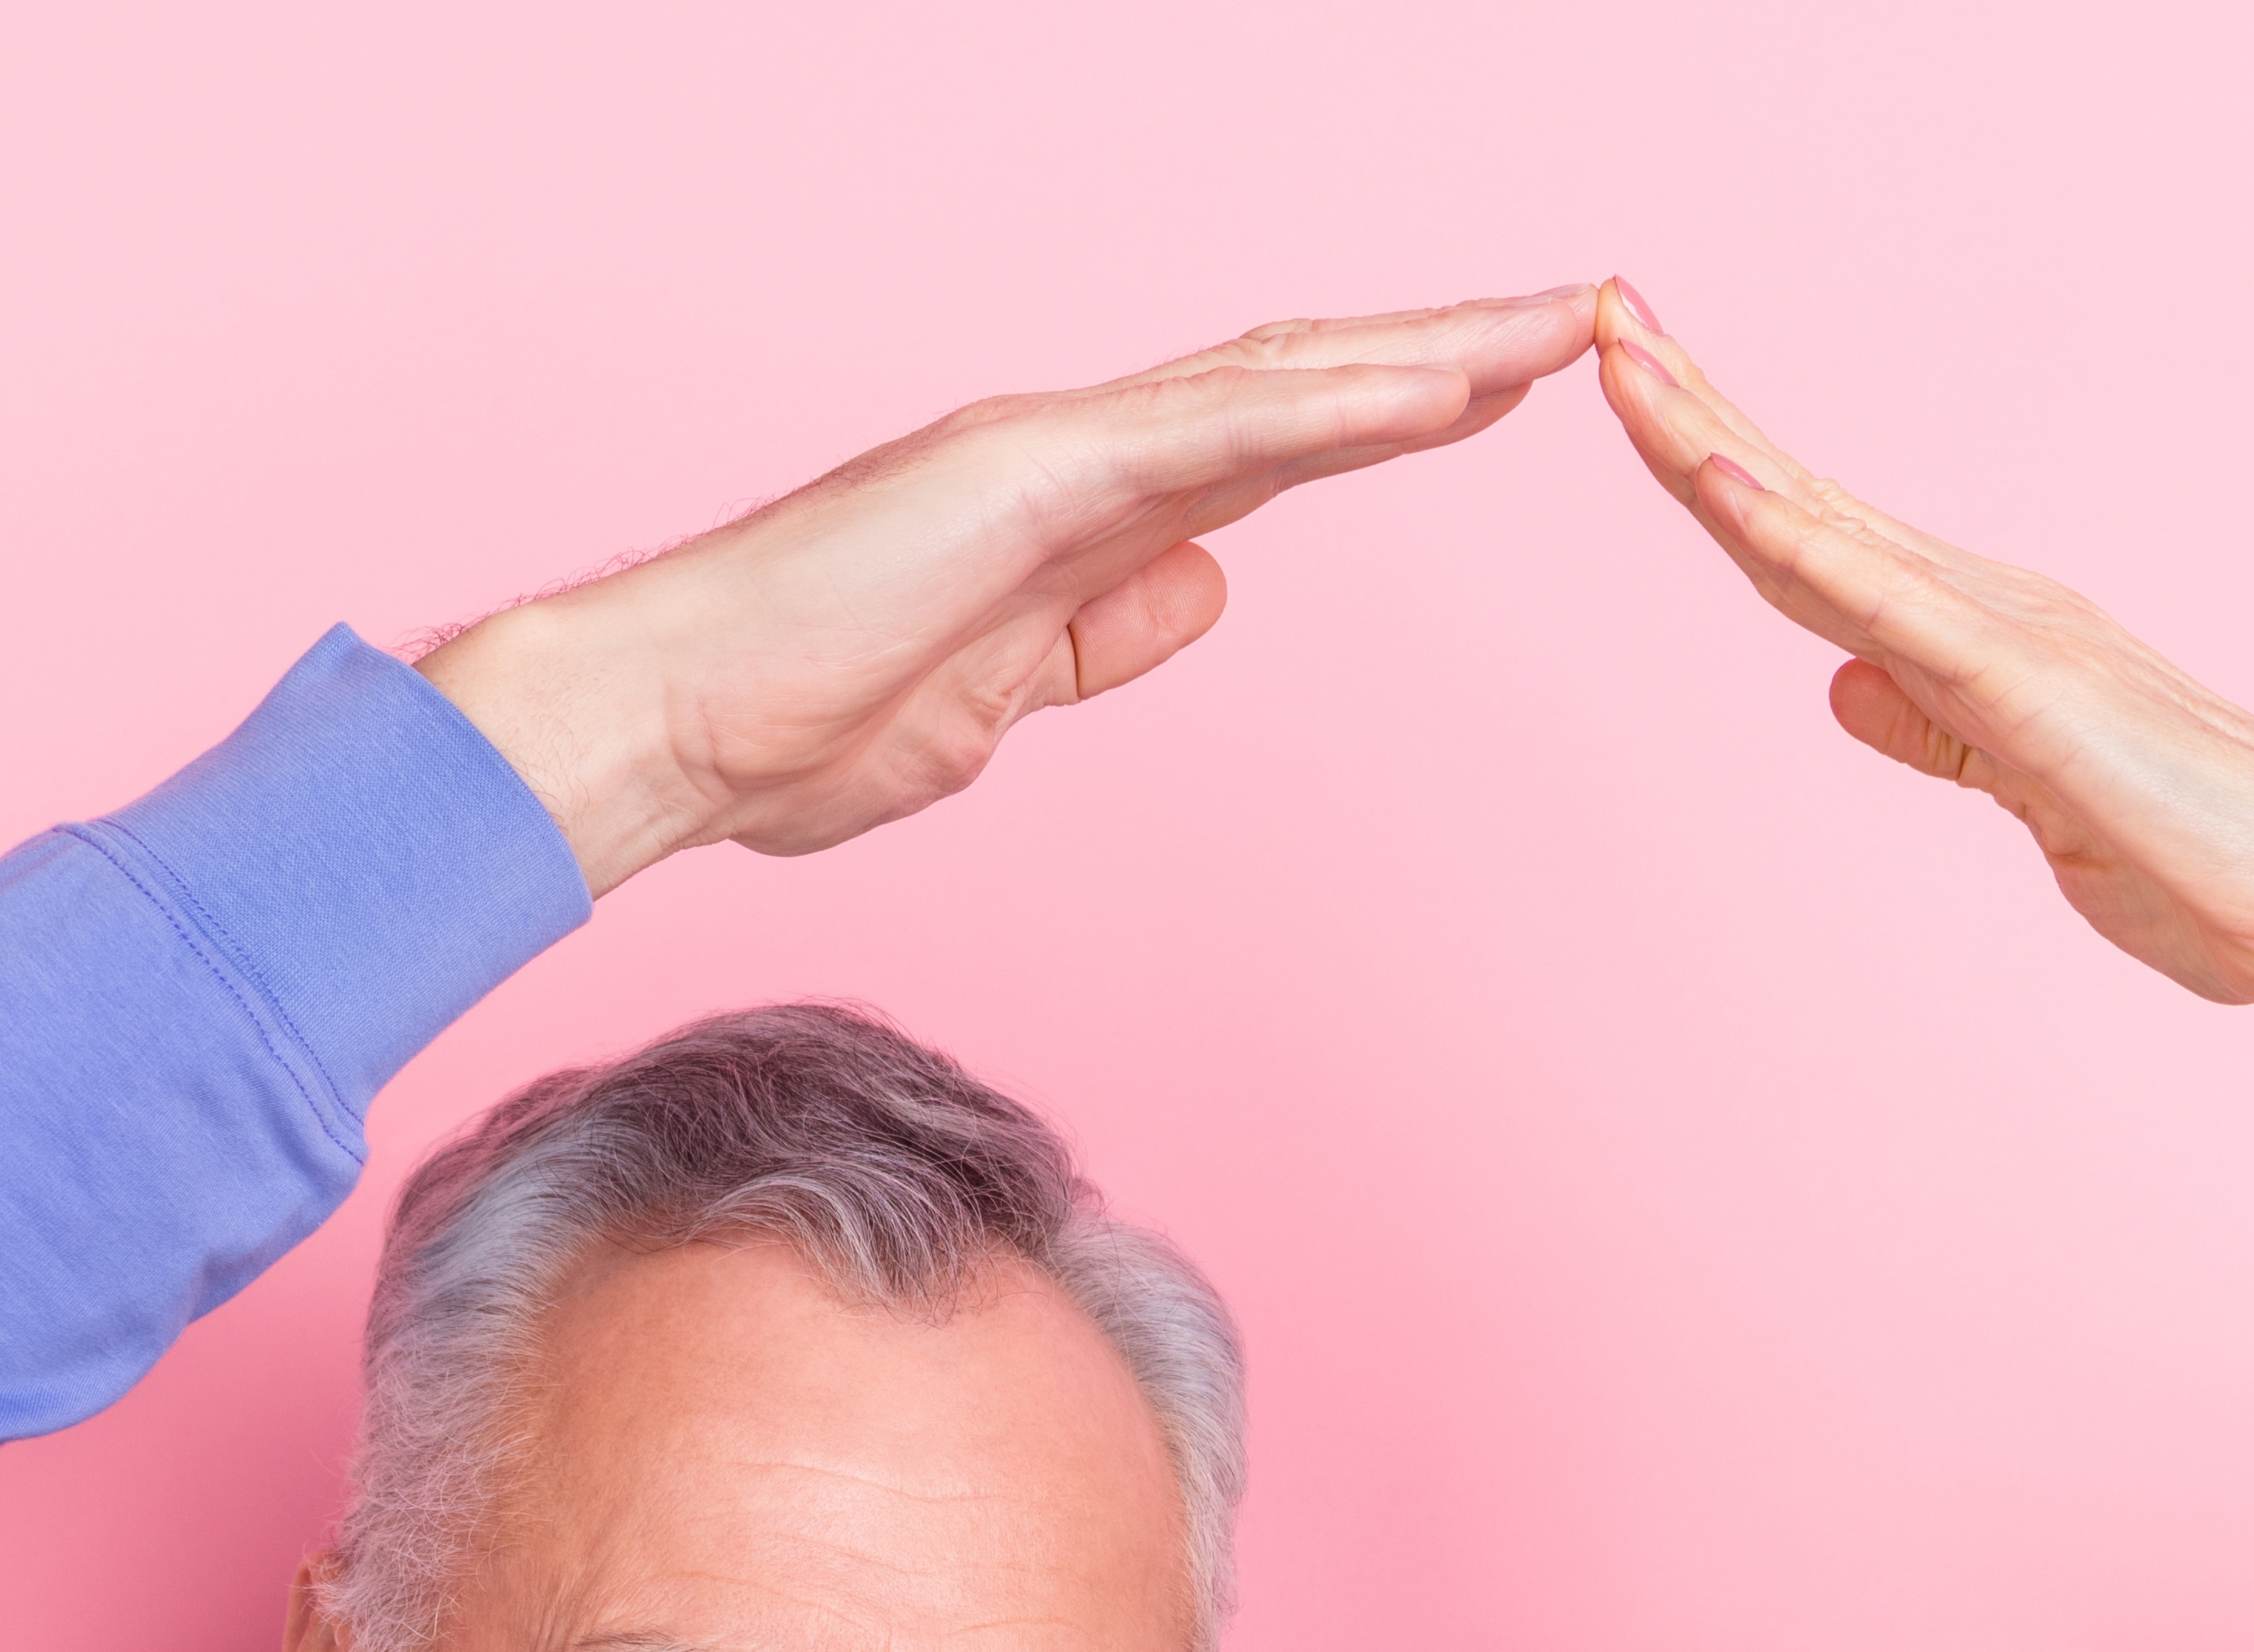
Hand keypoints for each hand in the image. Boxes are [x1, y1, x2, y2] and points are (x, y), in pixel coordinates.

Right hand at [428, 292, 1598, 895]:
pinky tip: (1439, 388)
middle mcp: (1073, 452)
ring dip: (1427, 350)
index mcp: (1074, 512)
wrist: (668, 732)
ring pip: (1278, 378)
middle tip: (1586, 317)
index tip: (1508, 393)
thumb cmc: (794, 726)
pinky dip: (1331, 405)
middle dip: (1447, 351)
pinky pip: (1209, 430)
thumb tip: (1203, 591)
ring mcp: (1050, 450)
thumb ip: (1100, 640)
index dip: (1394, 414)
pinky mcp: (1024, 476)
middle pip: (1299, 384)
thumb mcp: (999, 702)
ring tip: (1559, 324)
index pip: (1272, 446)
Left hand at [1587, 282, 2253, 1250]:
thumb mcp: (2032, 805)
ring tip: (1620, 354)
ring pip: (1824, 526)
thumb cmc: (2209, 874)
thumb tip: (1839, 685)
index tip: (1633, 391)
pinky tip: (1721, 484)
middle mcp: (1989, 607)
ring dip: (1714, 441)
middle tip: (1596, 312)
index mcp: (1981, 638)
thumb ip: (1940, 737)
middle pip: (1801, 503)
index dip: (1715, 466)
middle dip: (1690, 411)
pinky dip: (1797, 539)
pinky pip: (1887, 605)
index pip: (1813, 544)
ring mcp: (2007, 639)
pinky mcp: (2026, 697)